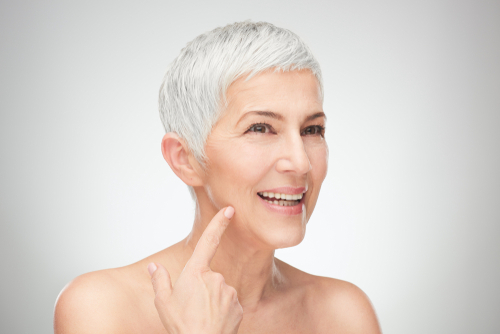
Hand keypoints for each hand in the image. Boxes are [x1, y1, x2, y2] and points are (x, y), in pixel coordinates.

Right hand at [148, 206, 242, 333]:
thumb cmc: (181, 326)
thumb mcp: (163, 303)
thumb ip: (159, 281)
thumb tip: (154, 268)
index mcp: (196, 272)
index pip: (208, 241)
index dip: (219, 223)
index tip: (230, 209)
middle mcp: (216, 278)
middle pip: (208, 277)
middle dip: (201, 288)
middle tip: (192, 308)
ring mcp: (229, 291)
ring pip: (219, 291)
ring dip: (212, 300)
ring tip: (201, 318)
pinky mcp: (238, 305)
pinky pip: (229, 303)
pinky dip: (222, 310)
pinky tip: (213, 323)